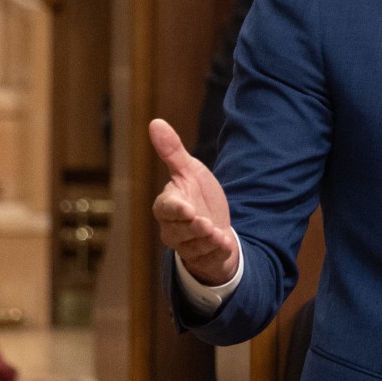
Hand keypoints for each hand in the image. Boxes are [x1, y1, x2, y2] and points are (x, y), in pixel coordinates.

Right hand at [150, 118, 238, 284]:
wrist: (214, 223)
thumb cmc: (197, 195)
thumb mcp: (189, 171)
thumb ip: (172, 152)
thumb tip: (155, 122)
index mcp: (168, 206)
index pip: (166, 208)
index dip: (176, 209)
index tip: (186, 208)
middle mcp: (173, 229)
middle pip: (179, 231)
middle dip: (193, 227)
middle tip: (204, 222)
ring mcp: (188, 246)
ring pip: (194, 246)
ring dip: (206, 241)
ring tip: (217, 234)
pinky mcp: (205, 257)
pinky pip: (209, 258)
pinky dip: (218, 252)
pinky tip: (226, 245)